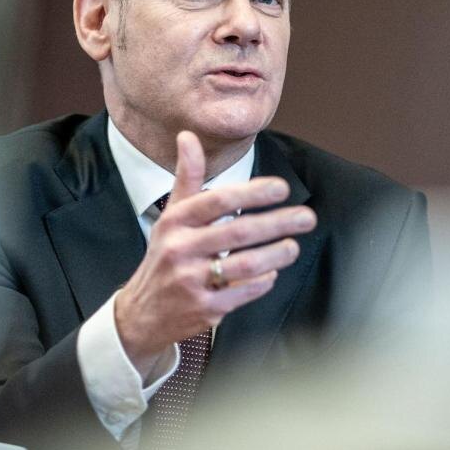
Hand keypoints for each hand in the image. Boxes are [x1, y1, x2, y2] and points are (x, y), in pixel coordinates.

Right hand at [114, 131, 316, 375]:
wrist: (143, 313)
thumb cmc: (165, 257)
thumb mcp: (171, 216)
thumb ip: (187, 177)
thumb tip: (188, 136)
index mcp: (175, 222)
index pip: (218, 200)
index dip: (253, 192)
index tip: (282, 188)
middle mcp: (180, 249)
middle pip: (239, 231)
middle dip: (279, 223)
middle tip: (306, 217)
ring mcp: (191, 281)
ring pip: (246, 263)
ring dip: (277, 253)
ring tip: (294, 246)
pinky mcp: (204, 308)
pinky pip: (243, 291)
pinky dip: (263, 281)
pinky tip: (273, 272)